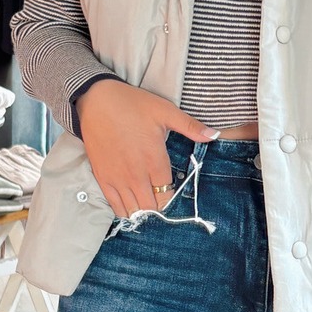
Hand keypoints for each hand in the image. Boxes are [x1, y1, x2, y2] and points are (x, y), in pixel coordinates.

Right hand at [76, 80, 214, 219]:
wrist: (96, 100)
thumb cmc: (132, 104)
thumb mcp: (165, 111)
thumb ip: (190, 127)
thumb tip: (215, 135)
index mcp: (155, 161)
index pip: (167, 196)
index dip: (170, 197)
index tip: (169, 188)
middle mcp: (136, 175)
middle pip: (150, 208)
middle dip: (156, 206)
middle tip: (157, 195)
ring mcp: (117, 179)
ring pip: (133, 211)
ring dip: (140, 210)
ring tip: (143, 198)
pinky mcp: (102, 178)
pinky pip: (114, 206)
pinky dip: (124, 209)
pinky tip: (129, 200)